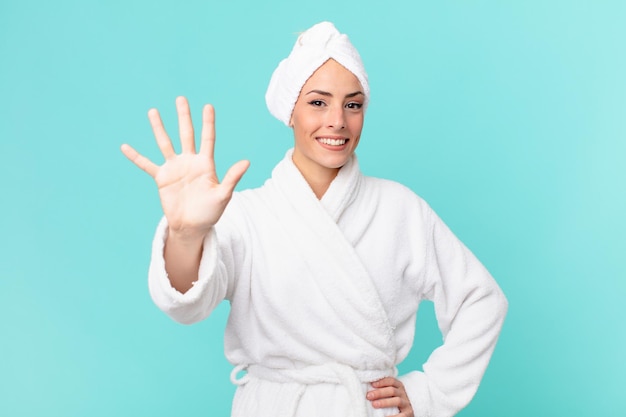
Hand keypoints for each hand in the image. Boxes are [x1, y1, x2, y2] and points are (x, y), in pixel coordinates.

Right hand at [121, 96, 248, 240]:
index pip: (207, 139)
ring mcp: (174, 168)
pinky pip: (146, 165)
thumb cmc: (210, 212)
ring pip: (165, 143)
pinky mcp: (162, 178)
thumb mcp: (223, 195)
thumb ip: (232, 177)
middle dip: (184, 117)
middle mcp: (189, 162)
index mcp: (206, 164)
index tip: (208, 106)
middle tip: (181, 98)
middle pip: (186, 134)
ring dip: (159, 128)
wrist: (192, 226)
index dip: (208, 123)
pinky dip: (136, 157)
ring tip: (153, 111)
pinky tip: (124, 147)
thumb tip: (246, 161)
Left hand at [367, 377, 413, 416]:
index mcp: (398, 387)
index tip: (372, 384)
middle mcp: (403, 394)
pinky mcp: (408, 414)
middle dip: (379, 392)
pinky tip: (384, 416)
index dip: (382, 381)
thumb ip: (382, 389)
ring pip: (397, 400)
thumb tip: (367, 388)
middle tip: (368, 396)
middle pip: (392, 390)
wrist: (405, 413)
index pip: (391, 381)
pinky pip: (401, 415)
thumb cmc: (392, 401)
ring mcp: (406, 404)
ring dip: (384, 402)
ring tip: (374, 405)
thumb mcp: (390, 393)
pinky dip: (392, 416)